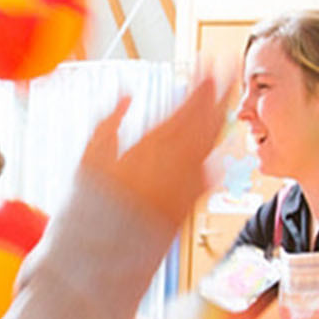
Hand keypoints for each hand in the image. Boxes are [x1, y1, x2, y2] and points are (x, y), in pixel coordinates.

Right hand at [78, 66, 235, 228]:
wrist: (102, 256)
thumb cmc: (91, 207)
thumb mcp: (88, 159)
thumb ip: (108, 123)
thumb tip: (125, 94)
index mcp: (152, 148)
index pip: (187, 106)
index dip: (204, 82)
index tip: (212, 61)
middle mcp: (176, 165)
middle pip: (208, 122)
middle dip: (221, 93)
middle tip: (230, 70)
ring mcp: (185, 186)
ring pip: (212, 146)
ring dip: (221, 119)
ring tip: (226, 100)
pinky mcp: (188, 206)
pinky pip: (209, 175)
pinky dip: (214, 154)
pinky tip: (216, 146)